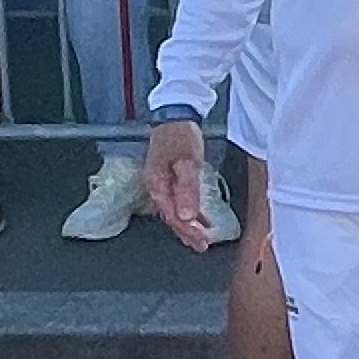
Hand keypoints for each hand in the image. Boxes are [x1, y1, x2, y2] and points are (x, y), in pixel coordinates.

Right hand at [143, 119, 214, 248]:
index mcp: (157, 184)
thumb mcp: (187, 162)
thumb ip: (187, 190)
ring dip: (187, 225)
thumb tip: (187, 215)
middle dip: (187, 233)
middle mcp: (157, 186)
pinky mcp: (170, 176)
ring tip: (199, 238)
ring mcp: (162, 181)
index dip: (187, 230)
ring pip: (174, 210)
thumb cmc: (180, 135)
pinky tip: (197, 217)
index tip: (200, 240)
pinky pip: (178, 200)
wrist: (176, 113)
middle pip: (172, 216)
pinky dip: (188, 211)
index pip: (172, 215)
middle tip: (201, 245)